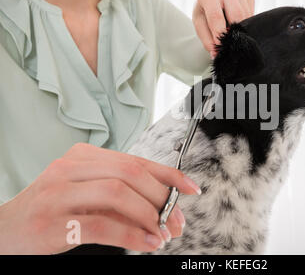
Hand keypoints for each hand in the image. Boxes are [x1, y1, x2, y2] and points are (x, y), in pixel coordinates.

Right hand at [0, 143, 200, 253]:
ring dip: (148, 215)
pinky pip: (102, 224)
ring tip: (162, 234)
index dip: (169, 174)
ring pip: (118, 193)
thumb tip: (167, 211)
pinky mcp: (52, 221)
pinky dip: (131, 235)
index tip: (191, 188)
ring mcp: (59, 192)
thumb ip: (124, 197)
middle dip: (161, 198)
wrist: (6, 230)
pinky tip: (146, 243)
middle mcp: (71, 167)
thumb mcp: (88, 195)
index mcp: (84, 156)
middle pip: (130, 173)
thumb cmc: (54, 211)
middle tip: (175, 220)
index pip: (136, 160)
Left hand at [193, 0, 254, 58]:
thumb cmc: (205, 13)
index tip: (222, 46)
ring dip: (241, 27)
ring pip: (246, 15)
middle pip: (236, 14)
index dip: (220, 34)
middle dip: (235, 31)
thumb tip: (216, 53)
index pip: (216, 17)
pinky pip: (251, 12)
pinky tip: (237, 20)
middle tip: (231, 42)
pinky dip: (246, 21)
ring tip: (231, 30)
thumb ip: (207, 40)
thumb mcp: (200, 25)